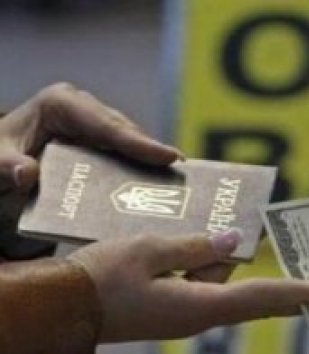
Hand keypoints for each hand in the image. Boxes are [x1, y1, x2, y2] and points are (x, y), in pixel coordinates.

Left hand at [0, 82, 180, 191]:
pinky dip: (142, 170)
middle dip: (152, 153)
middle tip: (182, 172)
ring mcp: (94, 124)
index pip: (106, 125)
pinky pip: (126, 155)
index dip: (139, 142)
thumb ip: (6, 167)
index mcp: (59, 104)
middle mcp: (82, 108)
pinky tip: (161, 186)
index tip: (168, 157)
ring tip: (181, 182)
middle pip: (125, 133)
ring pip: (130, 143)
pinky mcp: (100, 142)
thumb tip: (26, 172)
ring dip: (151, 164)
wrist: (0, 169)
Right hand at [67, 229, 308, 342]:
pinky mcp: (171, 307)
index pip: (265, 297)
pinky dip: (210, 261)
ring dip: (236, 258)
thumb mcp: (147, 251)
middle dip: (286, 283)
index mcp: (200, 305)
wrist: (59, 310)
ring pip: (226, 282)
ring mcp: (185, 313)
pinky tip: (208, 235)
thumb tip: (232, 242)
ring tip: (252, 222)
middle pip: (255, 295)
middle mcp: (200, 315)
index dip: (303, 293)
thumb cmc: (98, 280)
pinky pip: (204, 282)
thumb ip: (194, 247)